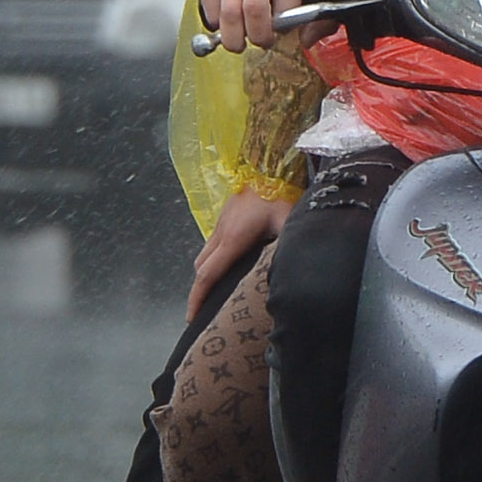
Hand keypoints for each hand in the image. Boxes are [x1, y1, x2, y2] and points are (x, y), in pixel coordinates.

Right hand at [188, 188, 289, 313]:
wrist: (269, 163)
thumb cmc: (280, 192)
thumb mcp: (288, 223)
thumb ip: (286, 249)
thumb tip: (289, 274)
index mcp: (233, 239)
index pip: (208, 275)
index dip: (197, 299)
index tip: (192, 318)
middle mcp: (221, 233)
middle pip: (200, 268)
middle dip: (198, 292)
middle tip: (204, 312)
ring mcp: (221, 223)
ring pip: (204, 255)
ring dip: (206, 274)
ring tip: (215, 293)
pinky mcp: (225, 216)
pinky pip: (212, 244)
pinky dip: (213, 260)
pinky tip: (229, 265)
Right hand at [190, 0, 324, 47]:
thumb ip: (317, 17)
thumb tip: (307, 40)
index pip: (286, 10)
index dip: (282, 29)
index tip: (280, 32)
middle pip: (254, 10)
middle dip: (258, 37)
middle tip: (260, 40)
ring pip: (227, 16)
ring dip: (234, 38)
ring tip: (241, 38)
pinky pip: (208, 13)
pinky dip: (216, 24)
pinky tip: (226, 15)